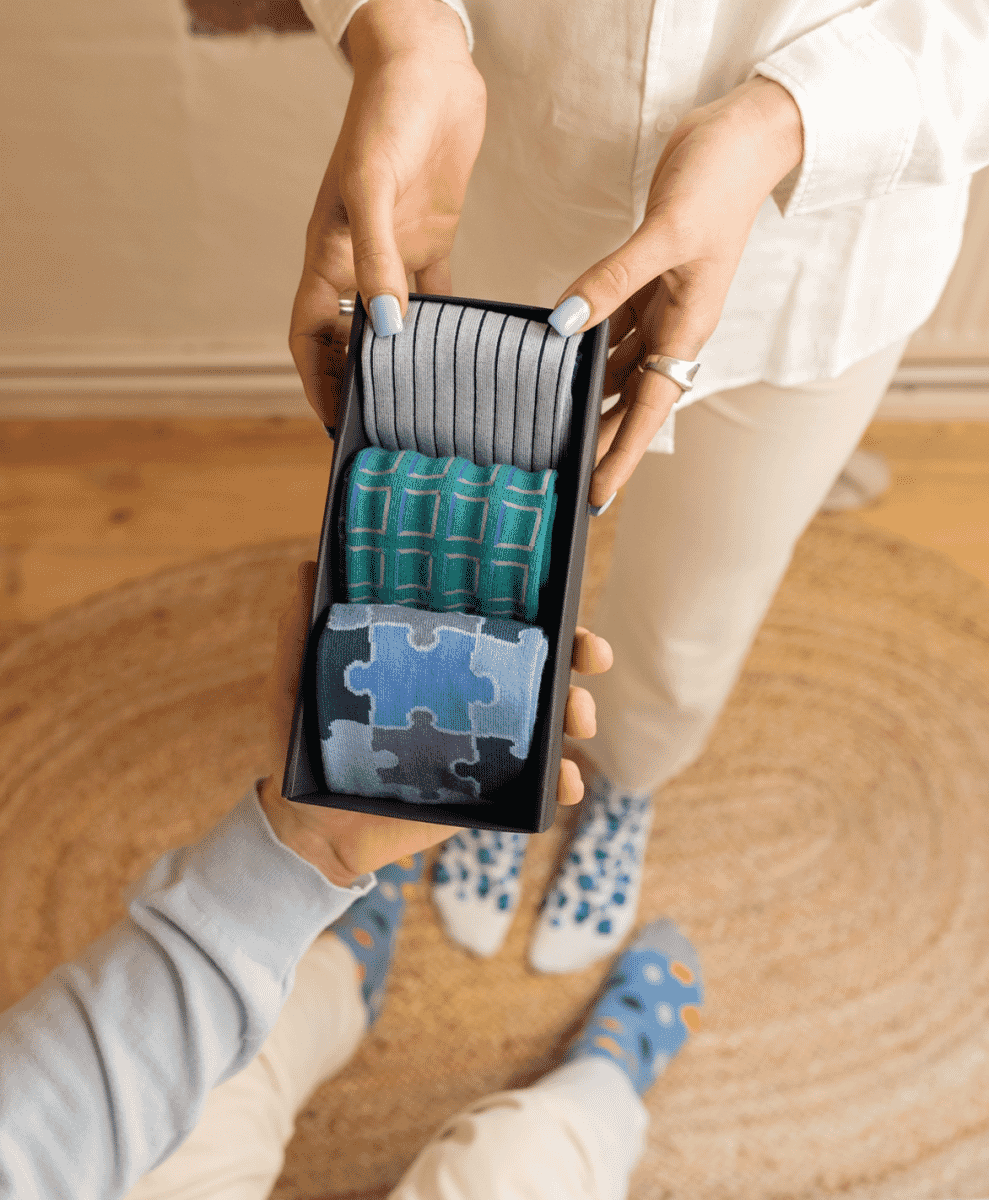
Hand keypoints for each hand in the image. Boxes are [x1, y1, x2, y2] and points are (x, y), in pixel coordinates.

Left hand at [260, 562, 612, 886]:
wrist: (308, 826)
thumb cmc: (306, 745)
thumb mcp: (299, 680)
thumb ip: (300, 627)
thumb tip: (306, 565)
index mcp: (438, 661)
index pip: (495, 625)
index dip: (537, 611)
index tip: (565, 607)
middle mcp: (469, 695)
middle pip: (539, 666)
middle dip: (577, 656)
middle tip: (594, 656)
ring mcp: (484, 743)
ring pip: (549, 720)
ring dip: (577, 713)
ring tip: (580, 718)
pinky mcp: (487, 790)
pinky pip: (537, 785)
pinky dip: (562, 782)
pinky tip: (567, 782)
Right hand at [289, 0, 486, 427]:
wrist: (427, 63)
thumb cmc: (385, 114)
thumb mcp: (371, 186)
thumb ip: (377, 259)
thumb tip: (387, 332)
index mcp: (327, 253)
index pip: (309, 334)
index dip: (318, 379)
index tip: (337, 421)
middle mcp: (358, 262)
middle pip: (349, 340)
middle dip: (360, 382)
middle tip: (389, 425)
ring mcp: (395, 252)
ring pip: (393, 326)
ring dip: (404, 361)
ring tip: (426, 400)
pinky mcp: (432, 239)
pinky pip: (438, 295)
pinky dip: (447, 325)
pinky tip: (465, 352)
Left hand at [548, 77, 803, 506]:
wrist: (742, 134)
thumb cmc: (718, 181)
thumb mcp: (665, 234)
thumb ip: (611, 280)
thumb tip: (563, 324)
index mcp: (688, 328)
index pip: (649, 408)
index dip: (622, 452)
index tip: (598, 493)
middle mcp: (673, 326)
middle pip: (628, 398)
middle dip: (599, 436)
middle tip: (559, 473)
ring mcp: (659, 304)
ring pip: (614, 364)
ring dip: (587, 391)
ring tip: (548, 424)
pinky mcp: (645, 279)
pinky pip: (608, 324)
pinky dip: (582, 342)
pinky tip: (554, 354)